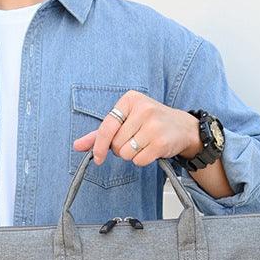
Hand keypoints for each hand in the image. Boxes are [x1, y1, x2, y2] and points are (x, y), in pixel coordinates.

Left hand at [72, 89, 202, 166]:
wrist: (183, 128)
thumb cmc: (150, 123)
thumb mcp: (125, 121)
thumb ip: (100, 134)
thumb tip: (77, 146)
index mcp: (130, 99)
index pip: (106, 126)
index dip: (99, 146)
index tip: (98, 157)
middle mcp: (143, 109)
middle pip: (115, 144)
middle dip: (120, 148)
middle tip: (134, 140)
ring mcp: (154, 125)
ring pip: (125, 154)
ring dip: (131, 155)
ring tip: (143, 143)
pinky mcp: (161, 142)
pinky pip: (139, 160)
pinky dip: (142, 160)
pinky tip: (151, 149)